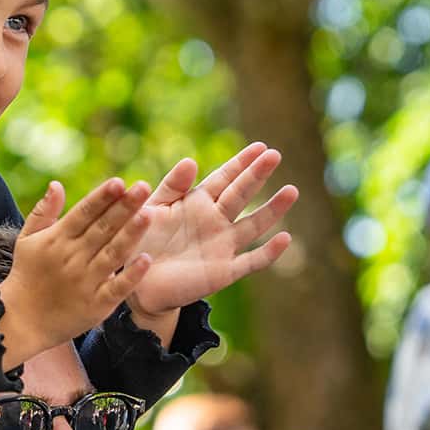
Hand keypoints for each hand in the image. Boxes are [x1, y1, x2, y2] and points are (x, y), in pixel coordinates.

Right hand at [0, 178, 152, 367]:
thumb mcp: (27, 240)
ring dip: (131, 234)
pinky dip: (131, 275)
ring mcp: (85, 282)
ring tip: (149, 214)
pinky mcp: (95, 305)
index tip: (120, 182)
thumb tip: (56, 183)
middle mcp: (72, 258)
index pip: (84, 213)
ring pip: (112, 254)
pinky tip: (146, 259)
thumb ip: (44, 212)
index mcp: (57, 239)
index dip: (102, 197)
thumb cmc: (26, 275)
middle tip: (144, 188)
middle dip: (124, 207)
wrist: (20, 321)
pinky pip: (116, 288)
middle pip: (102, 229)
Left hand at [125, 143, 297, 319]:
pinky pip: (251, 262)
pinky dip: (268, 253)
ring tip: (292, 190)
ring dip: (272, 209)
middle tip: (275, 155)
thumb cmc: (141, 240)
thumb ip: (170, 187)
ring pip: (254, 225)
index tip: (260, 147)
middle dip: (257, 175)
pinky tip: (285, 239)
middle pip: (241, 194)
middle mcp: (215, 221)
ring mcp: (223, 246)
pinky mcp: (224, 272)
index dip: (241, 163)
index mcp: (198, 202)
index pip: (225, 178)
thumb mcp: (151, 208)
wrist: (138, 282)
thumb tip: (190, 161)